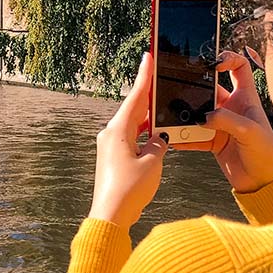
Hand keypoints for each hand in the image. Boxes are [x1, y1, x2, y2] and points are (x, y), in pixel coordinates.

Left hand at [88, 53, 168, 229]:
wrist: (111, 215)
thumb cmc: (130, 189)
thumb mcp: (153, 163)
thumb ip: (158, 144)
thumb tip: (158, 138)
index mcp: (118, 130)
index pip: (135, 97)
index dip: (144, 76)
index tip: (148, 57)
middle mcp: (110, 134)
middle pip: (133, 109)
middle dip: (148, 94)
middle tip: (159, 77)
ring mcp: (109, 146)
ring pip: (132, 124)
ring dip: (148, 117)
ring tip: (163, 106)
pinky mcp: (112, 158)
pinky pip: (130, 138)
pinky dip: (143, 134)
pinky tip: (156, 135)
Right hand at [177, 49, 272, 192]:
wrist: (265, 183)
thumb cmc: (267, 154)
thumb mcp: (250, 131)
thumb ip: (225, 119)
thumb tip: (201, 116)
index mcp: (246, 98)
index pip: (239, 67)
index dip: (227, 59)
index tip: (213, 63)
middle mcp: (232, 108)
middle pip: (209, 88)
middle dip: (195, 88)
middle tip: (180, 88)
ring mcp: (221, 124)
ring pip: (197, 111)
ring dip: (185, 114)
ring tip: (172, 115)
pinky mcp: (212, 141)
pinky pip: (192, 135)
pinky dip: (182, 136)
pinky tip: (173, 137)